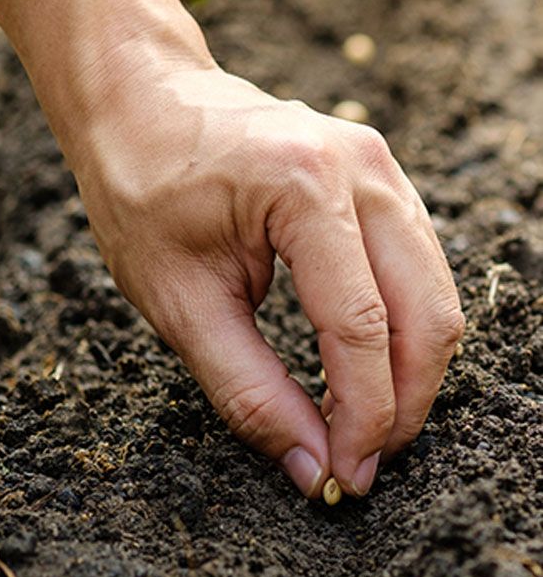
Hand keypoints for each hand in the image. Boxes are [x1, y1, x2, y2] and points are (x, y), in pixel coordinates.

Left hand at [69, 64, 464, 497]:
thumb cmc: (141, 186)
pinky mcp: (381, 178)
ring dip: (411, 371)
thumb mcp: (175, 301)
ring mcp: (380, 166)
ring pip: (435, 293)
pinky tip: (369, 368)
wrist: (142, 100)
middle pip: (426, 314)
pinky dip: (404, 329)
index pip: (362, 327)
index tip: (347, 476)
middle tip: (362, 463)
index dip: (363, 417)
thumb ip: (248, 390)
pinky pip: (418, 267)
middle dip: (404, 404)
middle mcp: (361, 169)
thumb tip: (311, 465)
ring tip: (366, 426)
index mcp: (303, 188)